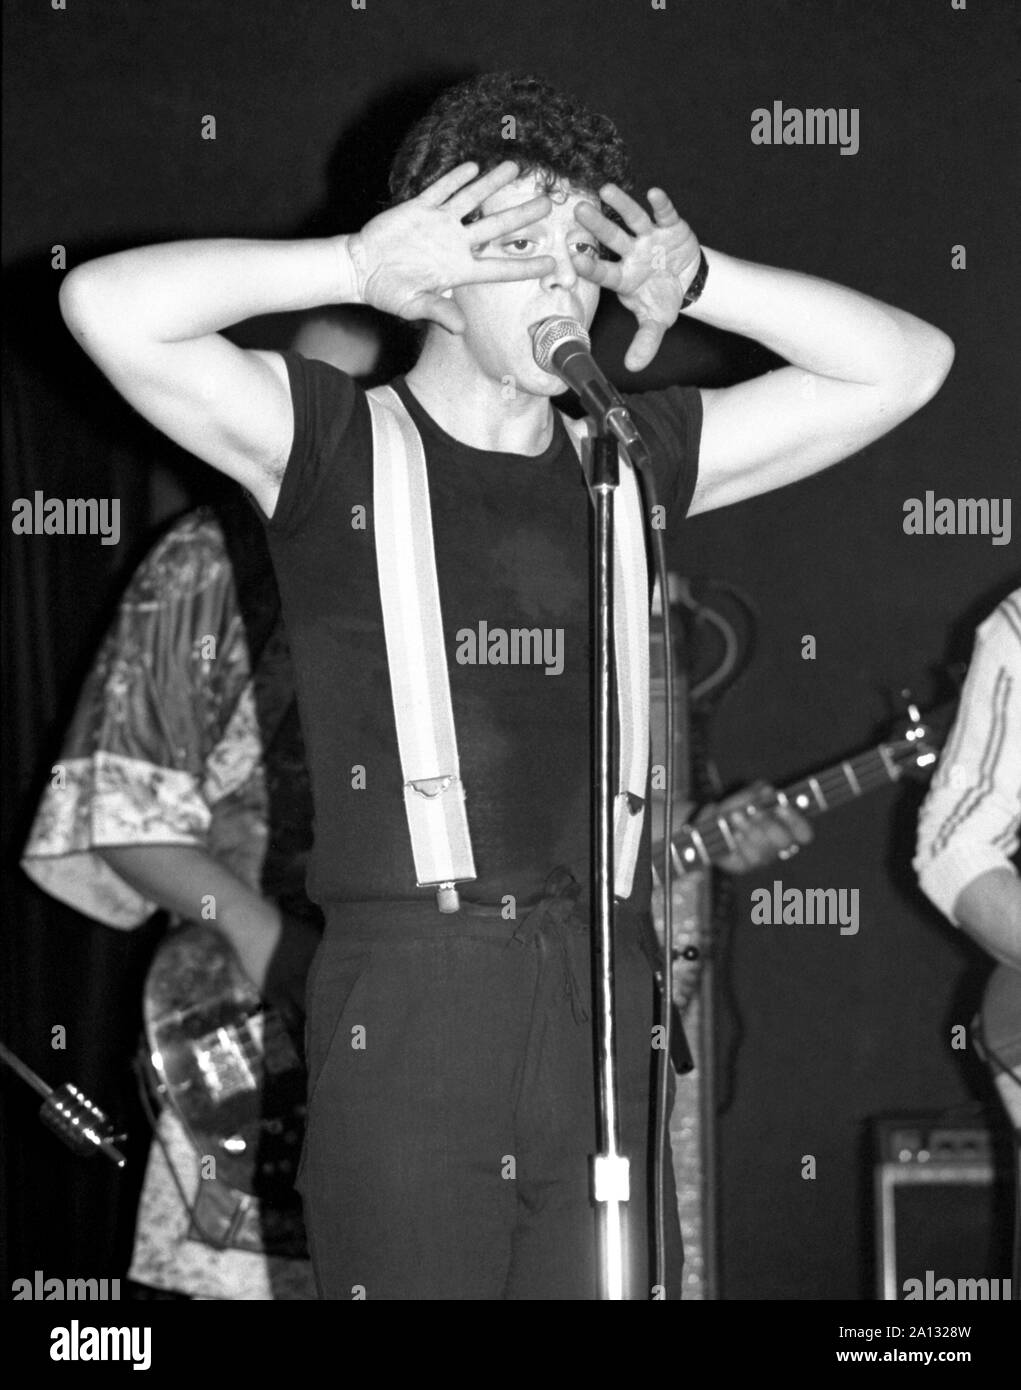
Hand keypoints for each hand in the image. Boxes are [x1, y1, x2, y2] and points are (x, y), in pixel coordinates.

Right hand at [346, 160, 555, 333]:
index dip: (525, 266)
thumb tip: (461, 329)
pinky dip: (456, 178)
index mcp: (458, 270)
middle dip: (521, 215)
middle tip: (547, 203)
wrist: (361, 268)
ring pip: (472, 200)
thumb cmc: (388, 291)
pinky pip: (442, 190)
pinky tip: (473, 167)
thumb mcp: (413, 305)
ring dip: (492, 184)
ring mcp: (439, 224)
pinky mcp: (419, 208)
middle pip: (496, 227)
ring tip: (515, 167)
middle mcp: (455, 244)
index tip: (551, 263)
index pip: (499, 268)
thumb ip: (438, 311)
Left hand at [573, 184, 701, 370]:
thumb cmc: (663, 299)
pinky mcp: (668, 226)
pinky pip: (663, 213)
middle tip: (579, 211)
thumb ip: (644, 343)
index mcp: (623, 277)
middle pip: (612, 240)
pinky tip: (653, 193)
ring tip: (606, 190)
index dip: (590, 266)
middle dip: (597, 227)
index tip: (574, 259)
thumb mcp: (656, 323)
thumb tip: (632, 367)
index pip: (603, 272)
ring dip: (622, 205)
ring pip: (632, 220)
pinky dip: (660, 203)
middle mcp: (631, 254)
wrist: (686, 281)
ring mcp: (648, 238)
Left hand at [709, 781, 813, 874]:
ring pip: (764, 851)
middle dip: (769, 825)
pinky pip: (746, 859)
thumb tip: (768, 792)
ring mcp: (762, 858)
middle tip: (755, 811)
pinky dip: (740, 844)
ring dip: (750, 831)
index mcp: (787, 828)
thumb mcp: (746, 795)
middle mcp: (778, 847)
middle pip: (784, 842)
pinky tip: (734, 834)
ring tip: (736, 816)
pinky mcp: (744, 866)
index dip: (796, 822)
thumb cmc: (736, 808)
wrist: (711, 826)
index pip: (804, 832)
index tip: (781, 808)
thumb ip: (758, 793)